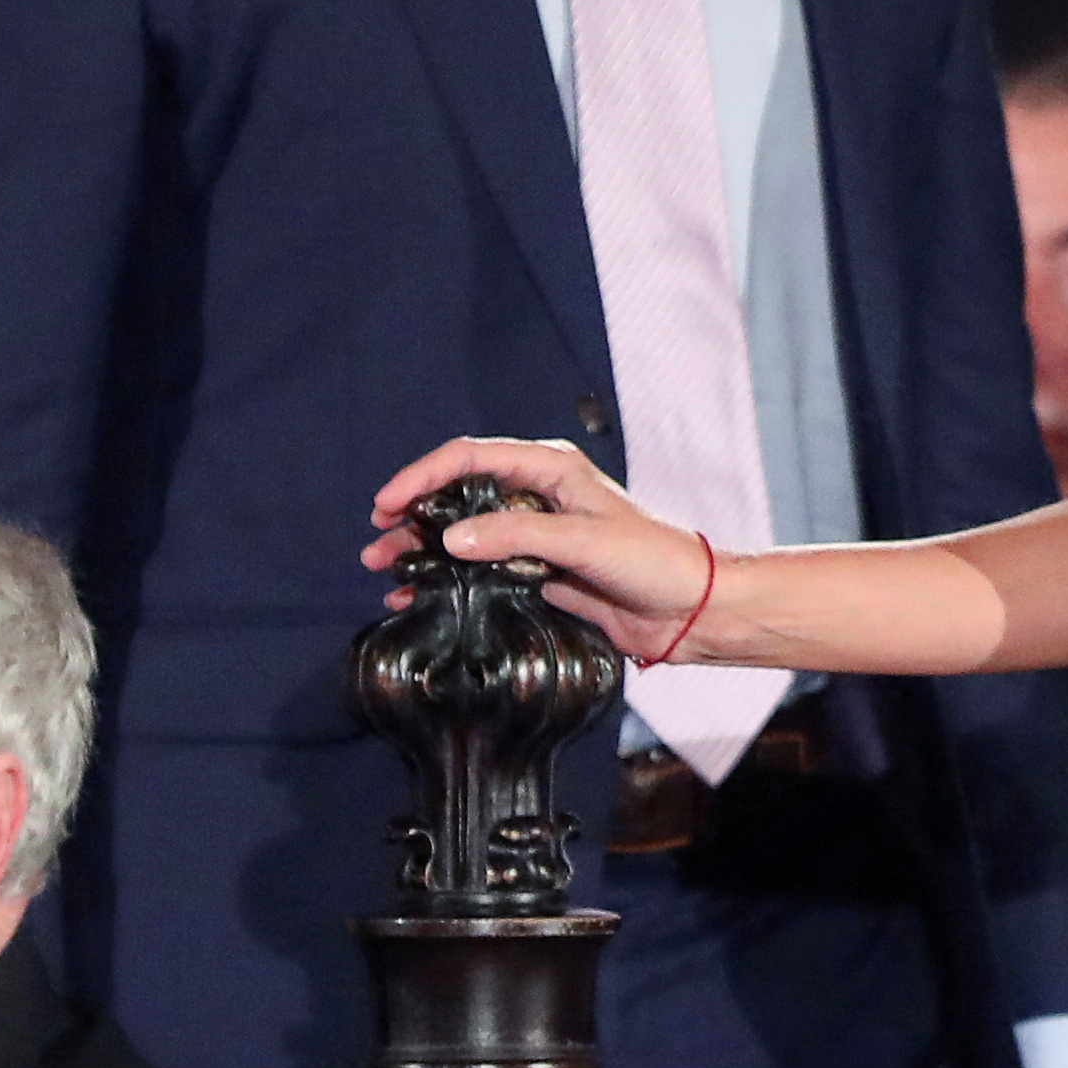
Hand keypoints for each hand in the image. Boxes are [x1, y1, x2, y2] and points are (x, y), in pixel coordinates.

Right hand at [363, 437, 724, 659]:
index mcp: (549, 468)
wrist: (691, 609)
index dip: (422, 476)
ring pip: (465, 536)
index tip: (387, 502)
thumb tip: (452, 538)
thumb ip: (515, 535)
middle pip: (458, 496)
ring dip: (425, 552)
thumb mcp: (582, 540)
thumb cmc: (653, 559)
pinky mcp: (539, 573)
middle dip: (413, 517)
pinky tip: (420, 598)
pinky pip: (482, 571)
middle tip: (376, 544)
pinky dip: (450, 581)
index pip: (470, 458)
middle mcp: (538, 496)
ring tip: (385, 573)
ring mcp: (536, 536)